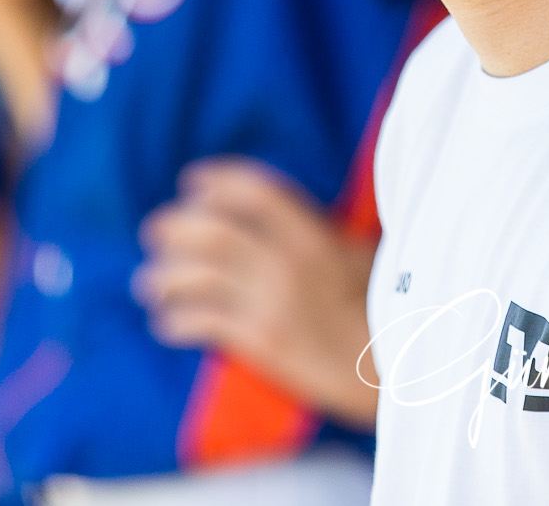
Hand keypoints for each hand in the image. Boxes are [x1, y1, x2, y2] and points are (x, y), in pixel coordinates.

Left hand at [135, 159, 379, 426]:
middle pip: (213, 231)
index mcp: (316, 234)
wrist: (398, 367)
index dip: (217, 181)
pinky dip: (175, 320)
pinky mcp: (263, 343)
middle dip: (175, 227)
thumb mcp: (361, 257)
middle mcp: (289, 262)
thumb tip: (283, 220)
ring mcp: (272, 303)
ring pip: (198, 277)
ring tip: (150, 281)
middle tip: (155, 231)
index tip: (193, 181)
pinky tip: (166, 322)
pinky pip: (203, 323)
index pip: (255, 190)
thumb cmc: (387, 309)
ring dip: (165, 276)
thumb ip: (321, 235)